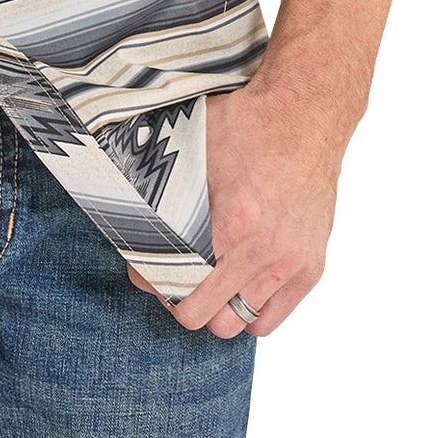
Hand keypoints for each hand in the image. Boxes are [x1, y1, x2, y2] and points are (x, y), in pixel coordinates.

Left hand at [127, 79, 341, 337]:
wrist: (306, 114)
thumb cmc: (248, 124)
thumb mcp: (193, 144)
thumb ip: (162, 185)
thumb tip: (126, 210)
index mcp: (233, 220)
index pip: (179, 279)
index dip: (152, 278)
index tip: (143, 268)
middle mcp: (264, 250)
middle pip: (204, 316)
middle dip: (179, 300)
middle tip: (171, 278)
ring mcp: (290, 262)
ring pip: (236, 324)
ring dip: (214, 309)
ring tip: (203, 283)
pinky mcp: (310, 267)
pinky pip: (270, 319)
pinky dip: (248, 312)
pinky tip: (234, 287)